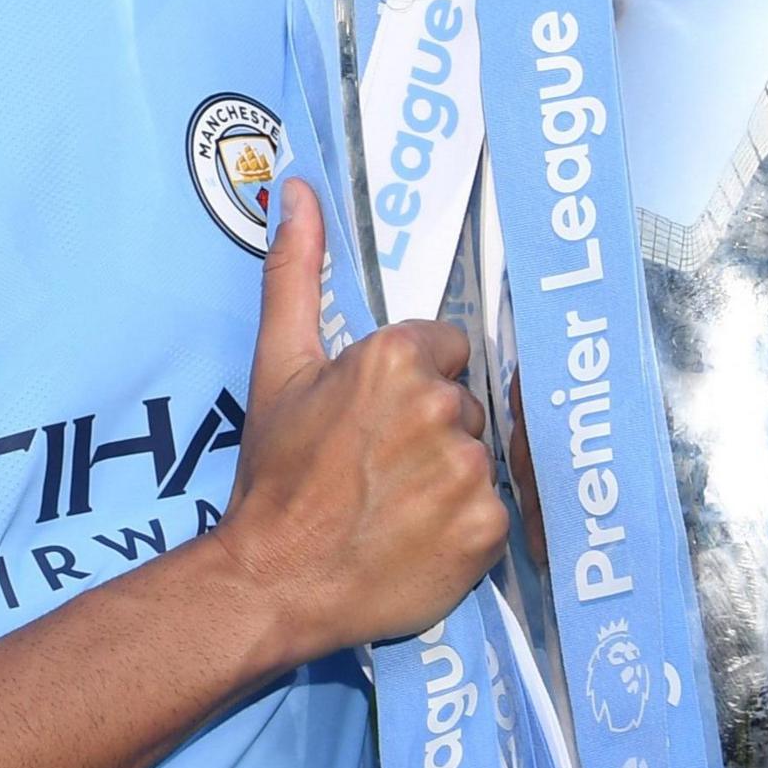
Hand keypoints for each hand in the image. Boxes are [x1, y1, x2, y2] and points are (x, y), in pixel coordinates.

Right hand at [208, 180, 504, 665]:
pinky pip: (493, 511)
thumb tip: (296, 188)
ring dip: (446, 477)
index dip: (409, 383)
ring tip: (393, 504)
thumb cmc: (275, 475)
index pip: (443, 350)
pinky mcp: (488, 529)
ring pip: (478, 455)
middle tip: (376, 465)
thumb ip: (296, 270)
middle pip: (463, 402)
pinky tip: (418, 536)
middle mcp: (442, 408)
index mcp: (396, 358)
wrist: (274, 578)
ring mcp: (468, 471)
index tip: (372, 419)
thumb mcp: (279, 365)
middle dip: (431, 429)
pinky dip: (462, 526)